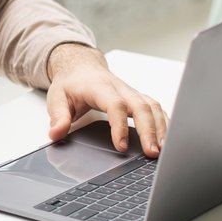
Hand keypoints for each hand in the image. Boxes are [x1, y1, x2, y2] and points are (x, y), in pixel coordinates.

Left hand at [44, 44, 167, 155]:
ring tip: (162, 151)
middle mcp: (120, 89)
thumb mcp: (56, 98)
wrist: (81, 67)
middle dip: (149, 130)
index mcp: (99, 87)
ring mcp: (131, 93)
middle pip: (141, 106)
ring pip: (152, 107)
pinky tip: (165, 140)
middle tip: (152, 153)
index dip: (120, 126)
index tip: (121, 147)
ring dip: (160, 129)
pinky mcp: (137, 98)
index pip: (115, 105)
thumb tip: (56, 134)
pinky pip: (156, 109)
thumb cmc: (71, 83)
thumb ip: (58, 116)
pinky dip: (163, 124)